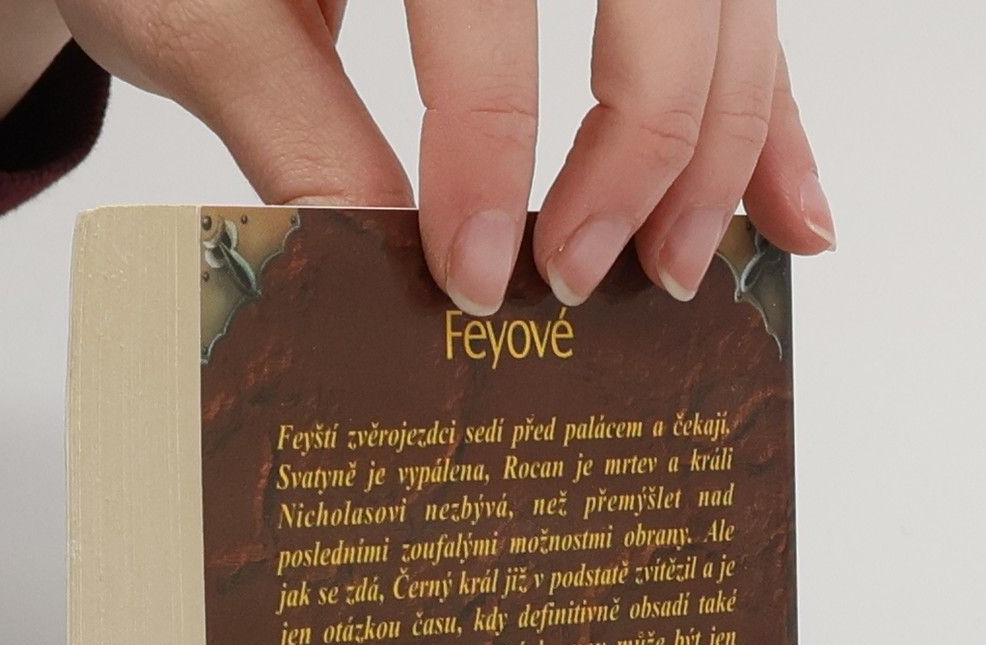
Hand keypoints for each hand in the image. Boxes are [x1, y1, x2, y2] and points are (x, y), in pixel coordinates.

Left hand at [56, 0, 832, 315]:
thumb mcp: (194, 16)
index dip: (489, 146)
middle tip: (580, 276)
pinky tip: (790, 210)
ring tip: (686, 271)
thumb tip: (393, 268)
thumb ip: (297, 131)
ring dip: (725, 137)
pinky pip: (731, 3)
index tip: (472, 275)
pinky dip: (764, 107)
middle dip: (644, 139)